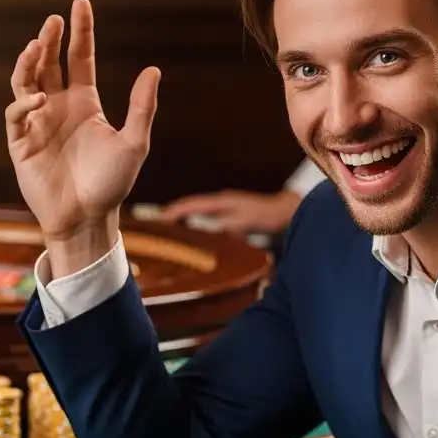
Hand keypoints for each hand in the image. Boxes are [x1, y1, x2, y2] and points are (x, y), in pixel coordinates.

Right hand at [5, 0, 160, 273]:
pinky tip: (39, 100)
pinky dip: (24, 104)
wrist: (87, 219)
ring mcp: (37, 123)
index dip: (80, 31)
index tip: (79, 3)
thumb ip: (142, 107)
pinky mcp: (21, 143)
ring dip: (29, 63)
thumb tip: (154, 69)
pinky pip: (16, 115)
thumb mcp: (134, 143)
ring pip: (26, 82)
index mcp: (84, 103)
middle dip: (49, 39)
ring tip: (37, 47)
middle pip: (49, 63)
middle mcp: (58, 107)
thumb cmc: (111, 184)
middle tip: (53, 20)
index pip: (79, 57)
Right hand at [160, 189, 300, 233]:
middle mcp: (219, 202)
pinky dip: (193, 224)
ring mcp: (223, 207)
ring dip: (181, 220)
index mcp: (220, 202)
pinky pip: (205, 218)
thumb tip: (204, 231)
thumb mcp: (245, 222)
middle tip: (152, 227)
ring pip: (195, 212)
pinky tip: (189, 236)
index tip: (156, 220)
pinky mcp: (228, 214)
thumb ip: (225, 226)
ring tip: (165, 232)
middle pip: (188, 207)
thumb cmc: (266, 215)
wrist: (285, 211)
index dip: (172, 212)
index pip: (190, 205)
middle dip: (170, 215)